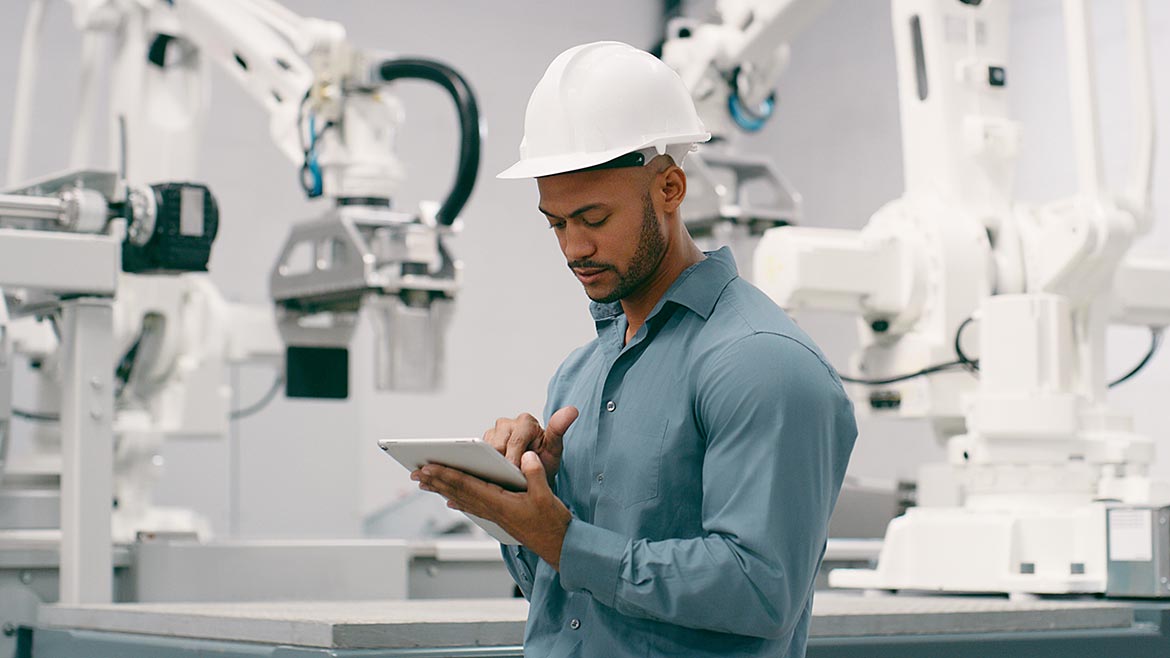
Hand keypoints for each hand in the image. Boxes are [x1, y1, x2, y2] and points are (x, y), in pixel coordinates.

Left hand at [412, 452, 571, 569]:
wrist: (558, 546)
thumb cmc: (552, 523)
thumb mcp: (545, 495)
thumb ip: (535, 473)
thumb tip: (526, 454)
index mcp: (499, 503)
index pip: (466, 485)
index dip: (446, 474)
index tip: (429, 466)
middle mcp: (492, 509)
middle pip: (458, 492)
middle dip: (436, 481)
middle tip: (416, 473)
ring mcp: (494, 515)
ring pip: (462, 499)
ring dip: (442, 489)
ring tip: (426, 483)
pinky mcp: (499, 517)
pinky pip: (472, 506)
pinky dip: (459, 500)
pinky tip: (450, 500)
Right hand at [483, 406, 577, 482]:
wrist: (535, 474)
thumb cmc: (544, 461)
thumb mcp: (554, 449)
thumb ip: (559, 430)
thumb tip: (571, 411)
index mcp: (525, 421)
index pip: (516, 440)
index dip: (514, 457)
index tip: (515, 472)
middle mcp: (508, 423)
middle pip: (497, 444)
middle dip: (502, 462)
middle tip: (509, 478)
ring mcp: (494, 432)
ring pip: (486, 449)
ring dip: (492, 464)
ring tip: (501, 477)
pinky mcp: (484, 443)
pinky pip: (479, 454)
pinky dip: (484, 464)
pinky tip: (490, 474)